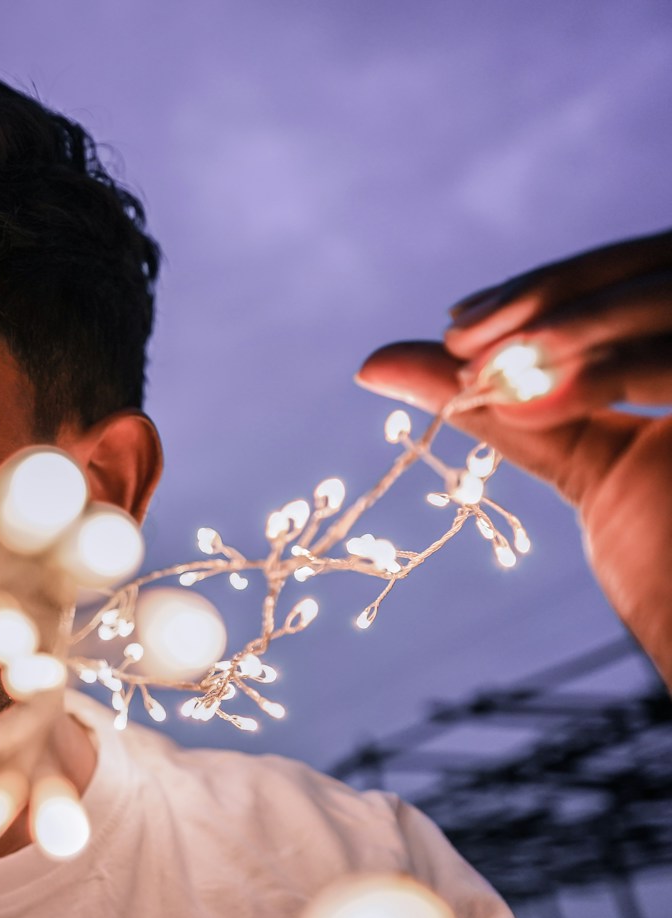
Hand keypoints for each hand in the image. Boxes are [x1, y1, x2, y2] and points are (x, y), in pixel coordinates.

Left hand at [357, 228, 671, 685]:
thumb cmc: (664, 554)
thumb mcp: (572, 455)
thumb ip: (491, 401)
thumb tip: (374, 362)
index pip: (636, 266)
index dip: (550, 283)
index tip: (459, 323)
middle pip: (654, 263)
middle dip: (550, 293)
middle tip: (462, 339)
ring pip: (669, 295)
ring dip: (568, 326)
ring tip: (492, 376)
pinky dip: (608, 370)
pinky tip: (540, 403)